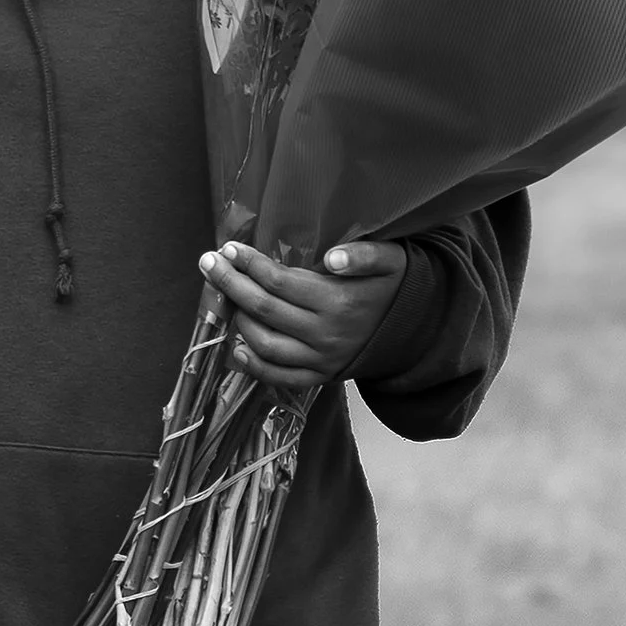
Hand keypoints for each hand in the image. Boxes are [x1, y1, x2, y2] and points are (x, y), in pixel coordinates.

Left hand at [201, 239, 407, 395]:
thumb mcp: (392, 260)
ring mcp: (321, 360)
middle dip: (230, 284)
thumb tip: (332, 257)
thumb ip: (364, 255)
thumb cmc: (396, 286)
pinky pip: (280, 378)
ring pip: (264, 344)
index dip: (250, 264)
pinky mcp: (321, 377)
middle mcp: (325, 335)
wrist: (417, 331)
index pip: (280, 282)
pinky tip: (236, 347)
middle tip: (208, 262)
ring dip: (237, 320)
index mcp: (339, 302)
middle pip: (263, 309)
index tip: (229, 248)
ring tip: (224, 296)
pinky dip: (253, 366)